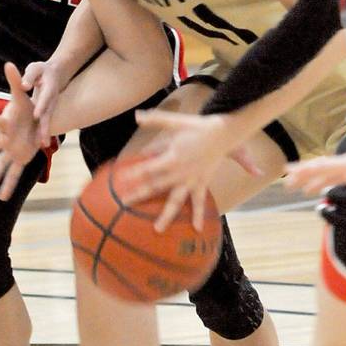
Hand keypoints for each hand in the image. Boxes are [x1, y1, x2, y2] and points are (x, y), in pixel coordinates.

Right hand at [0, 62, 42, 199]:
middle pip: (1, 143)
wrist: (29, 121)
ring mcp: (11, 151)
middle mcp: (7, 139)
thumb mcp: (22, 95)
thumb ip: (15, 80)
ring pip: (3, 163)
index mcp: (8, 123)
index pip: (1, 121)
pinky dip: (9, 186)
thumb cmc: (24, 108)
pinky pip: (14, 174)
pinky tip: (3, 198)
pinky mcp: (19, 159)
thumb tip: (9, 63)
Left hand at [22, 59, 65, 144]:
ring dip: (45, 133)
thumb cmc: (41, 70)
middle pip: (48, 114)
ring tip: (43, 145)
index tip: (36, 115)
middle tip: (42, 137)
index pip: (45, 98)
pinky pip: (45, 124)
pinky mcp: (47, 113)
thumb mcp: (35, 69)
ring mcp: (50, 108)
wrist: (55, 74)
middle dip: (45, 126)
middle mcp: (51, 101)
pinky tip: (39, 145)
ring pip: (47, 122)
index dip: (41, 106)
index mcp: (49, 88)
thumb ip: (29, 76)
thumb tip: (23, 85)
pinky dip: (43, 134)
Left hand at [123, 110, 261, 230]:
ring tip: (157, 229)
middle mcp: (181, 172)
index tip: (122, 179)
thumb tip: (137, 116)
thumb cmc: (198, 126)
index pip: (150, 167)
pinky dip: (199, 215)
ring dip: (167, 215)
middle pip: (157, 186)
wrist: (223, 133)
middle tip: (126, 203)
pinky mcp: (202, 183)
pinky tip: (197, 229)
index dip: (135, 172)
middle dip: (141, 194)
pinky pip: (199, 201)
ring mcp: (192, 180)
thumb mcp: (176, 121)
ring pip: (177, 201)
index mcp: (173, 157)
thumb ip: (155, 120)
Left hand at [285, 122, 345, 194]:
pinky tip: (298, 173)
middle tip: (288, 183)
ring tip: (286, 180)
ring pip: (319, 168)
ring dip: (302, 174)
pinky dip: (310, 170)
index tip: (309, 187)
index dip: (321, 182)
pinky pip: (325, 167)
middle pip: (323, 171)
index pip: (336, 176)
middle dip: (305, 178)